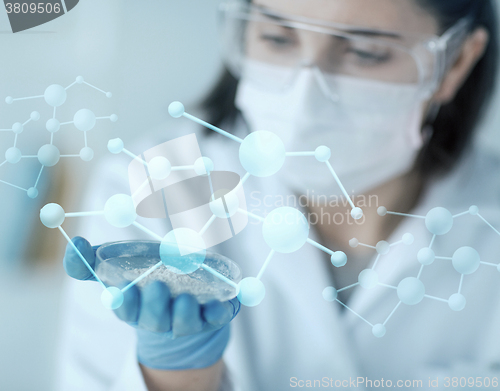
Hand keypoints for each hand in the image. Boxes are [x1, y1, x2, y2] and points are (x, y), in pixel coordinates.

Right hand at [63, 236, 240, 369]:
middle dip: (155, 306)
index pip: (125, 310)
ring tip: (186, 299)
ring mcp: (186, 319)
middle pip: (155, 318)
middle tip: (158, 287)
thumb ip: (90, 262)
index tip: (121, 292)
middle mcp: (159, 318)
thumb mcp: (116, 268)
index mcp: (135, 308)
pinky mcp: (210, 317)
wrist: (179, 300)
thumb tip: (73, 243)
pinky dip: (219, 312)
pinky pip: (215, 318)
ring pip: (184, 322)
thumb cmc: (144, 279)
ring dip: (185, 313)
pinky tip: (223, 305)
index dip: (124, 303)